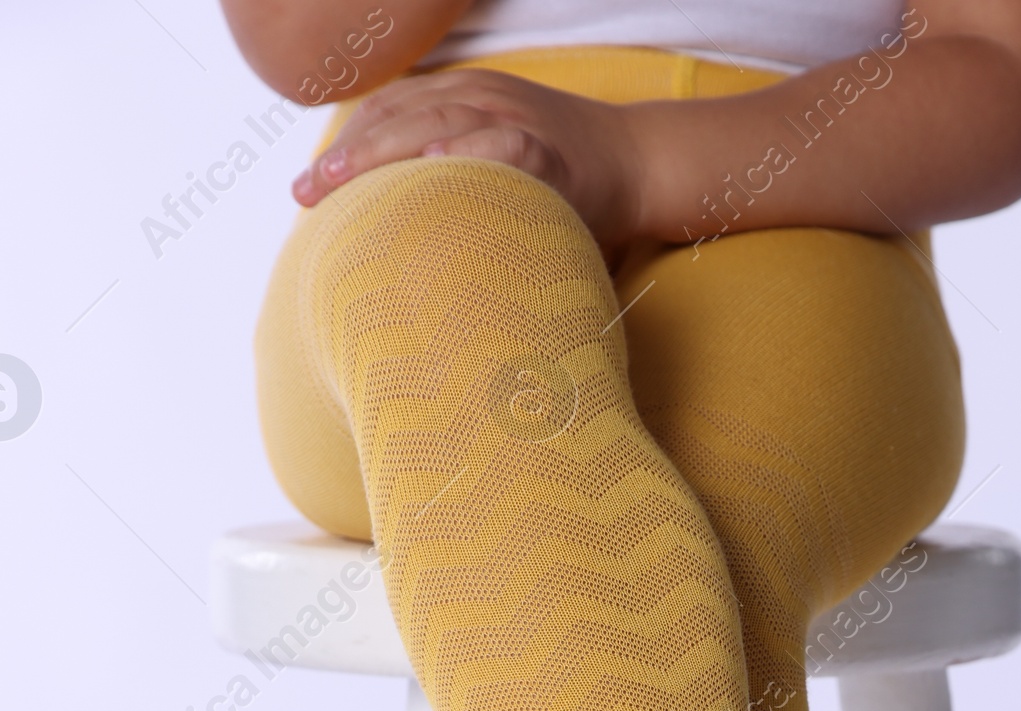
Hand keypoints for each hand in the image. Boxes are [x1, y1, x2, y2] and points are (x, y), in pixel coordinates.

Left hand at [291, 69, 643, 249]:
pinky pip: (496, 148)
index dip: (345, 144)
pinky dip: (460, 159)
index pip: (389, 110)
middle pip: (397, 116)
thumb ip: (455, 175)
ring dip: (380, 156)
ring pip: (432, 126)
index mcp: (465, 96)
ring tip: (340, 186)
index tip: (309, 186)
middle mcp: (481, 96)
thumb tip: (404, 229)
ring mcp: (512, 117)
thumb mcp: (501, 159)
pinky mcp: (544, 149)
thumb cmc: (567, 179)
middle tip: (306, 194)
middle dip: (347, 155)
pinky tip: (426, 177)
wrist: (639, 162)